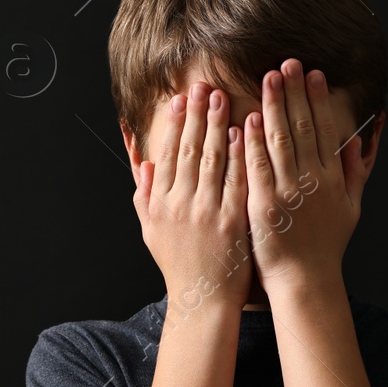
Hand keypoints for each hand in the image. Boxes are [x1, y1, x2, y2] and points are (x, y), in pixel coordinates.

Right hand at [133, 80, 253, 315]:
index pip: (167, 155)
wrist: (203, 300)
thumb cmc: (180, 267)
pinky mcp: (232, 222)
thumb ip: (145, 197)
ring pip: (212, 160)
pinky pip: (236, 181)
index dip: (174, 124)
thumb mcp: (152, 232)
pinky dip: (239, 155)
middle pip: (188, 150)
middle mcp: (181, 205)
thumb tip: (143, 164)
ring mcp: (207, 212)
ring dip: (217, 125)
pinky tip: (244, 132)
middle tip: (203, 86)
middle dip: (196, 115)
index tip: (181, 99)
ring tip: (222, 97)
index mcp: (160, 204)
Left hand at [243, 58, 368, 292]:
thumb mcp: (351, 209)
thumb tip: (358, 140)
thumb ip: (355, 173)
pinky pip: (258, 166)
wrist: (305, 281)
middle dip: (295, 92)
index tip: (314, 74)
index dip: (319, 99)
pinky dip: (254, 141)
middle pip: (303, 127)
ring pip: (280, 140)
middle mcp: (314, 181)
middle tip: (288, 63)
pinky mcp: (264, 205)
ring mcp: (288, 192)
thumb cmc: (325, 247)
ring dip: (274, 106)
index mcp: (334, 179)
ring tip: (270, 78)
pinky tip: (251, 118)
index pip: (326, 129)